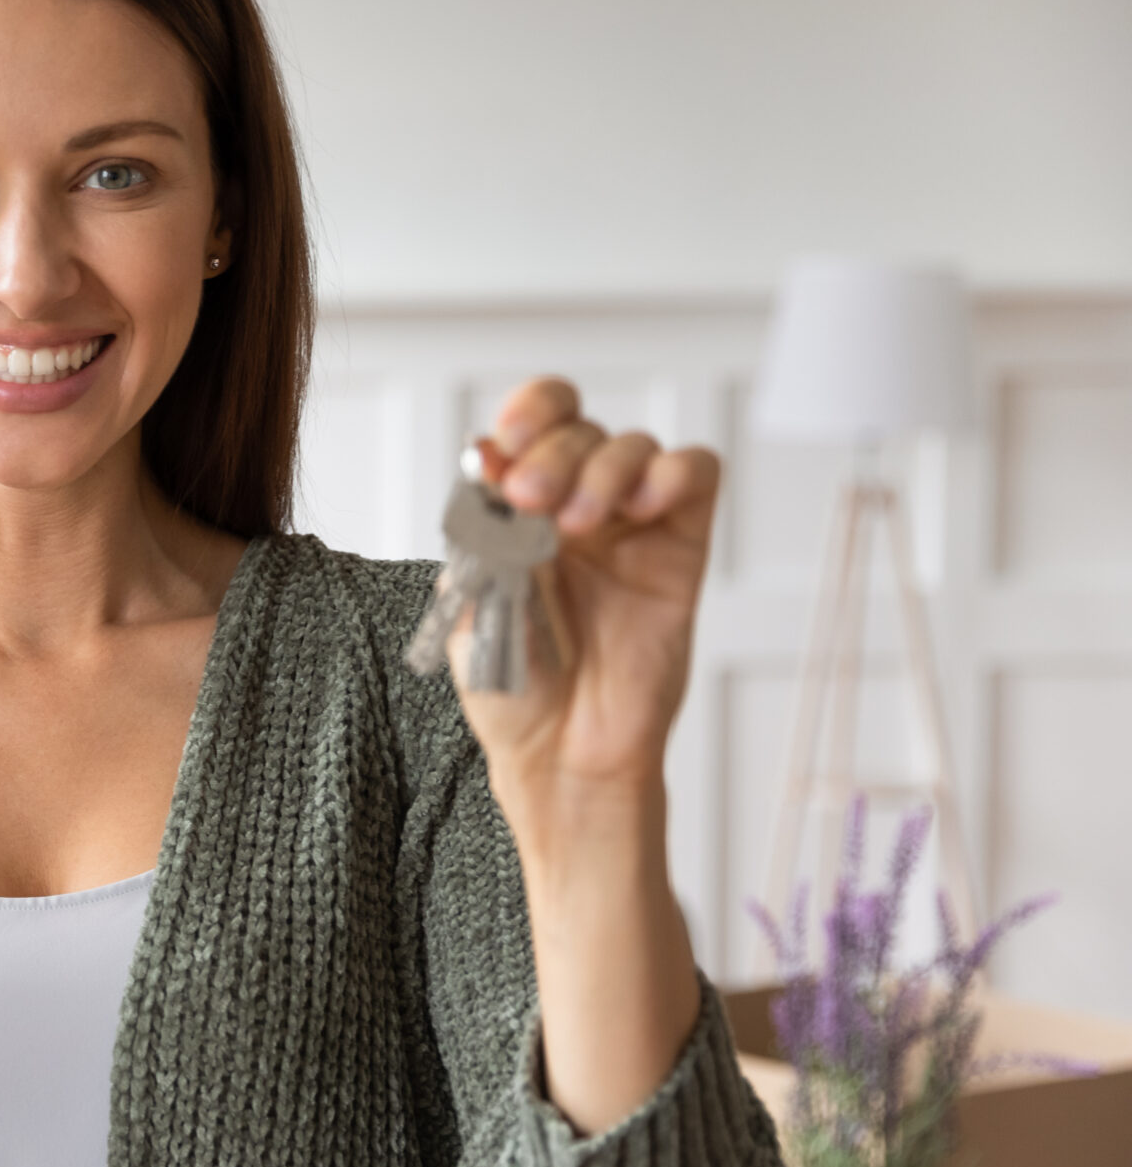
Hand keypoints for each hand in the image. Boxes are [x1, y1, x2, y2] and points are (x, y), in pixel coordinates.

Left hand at [448, 377, 719, 859]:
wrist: (561, 752)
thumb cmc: (511, 686)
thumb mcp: (472, 601)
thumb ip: (483, 530)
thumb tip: (490, 461)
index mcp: (515, 509)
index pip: (531, 425)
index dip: (525, 414)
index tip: (506, 440)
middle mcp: (572, 506)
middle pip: (578, 428)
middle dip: (553, 453)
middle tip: (532, 499)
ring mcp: (629, 525)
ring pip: (632, 444)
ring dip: (602, 468)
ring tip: (578, 524)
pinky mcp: (680, 546)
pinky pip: (693, 475)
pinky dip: (671, 471)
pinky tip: (640, 506)